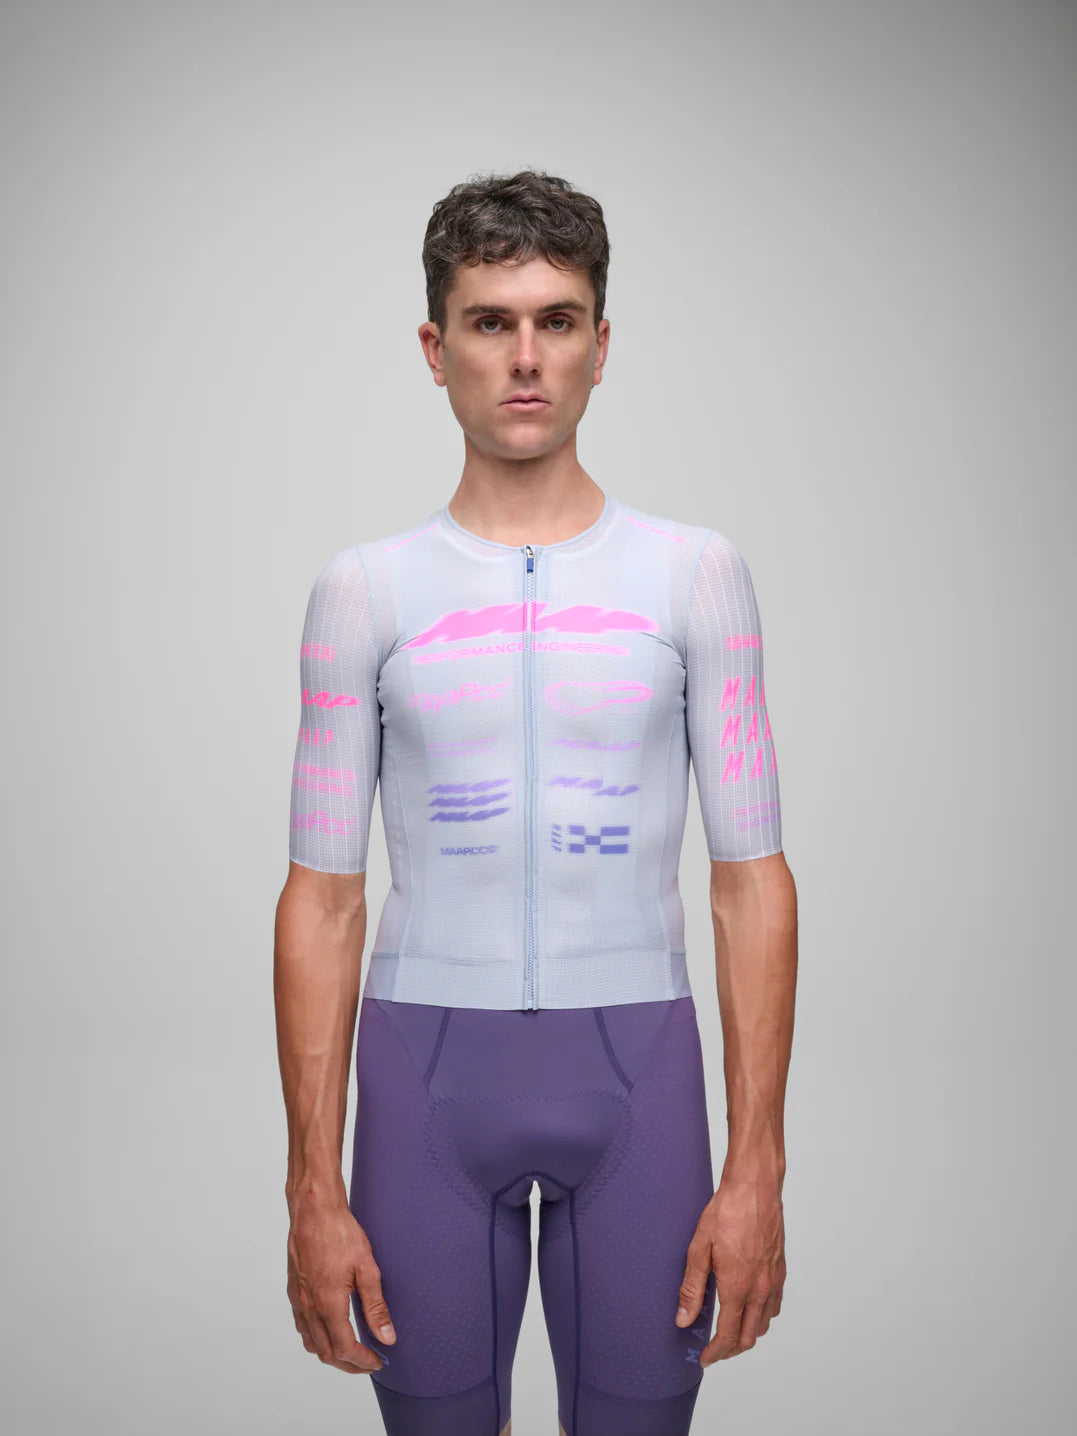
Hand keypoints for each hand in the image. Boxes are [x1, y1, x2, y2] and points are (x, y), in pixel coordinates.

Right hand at [286, 1200, 396, 1373]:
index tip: (377, 1361)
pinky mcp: (294, 1290)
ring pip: (311, 1343)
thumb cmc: (339, 1233)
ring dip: (331, 1354)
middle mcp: (309, 1307)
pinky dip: (316, 1338)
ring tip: (351, 1351)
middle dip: (348, 1364)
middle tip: (367, 1363)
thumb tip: (387, 1336)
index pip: (345, 1349)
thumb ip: (376, 1306)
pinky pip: (302, 1326)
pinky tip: (329, 1329)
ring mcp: (298, 1299)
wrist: (313, 1210)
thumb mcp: (366, 1268)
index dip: (362, 1361)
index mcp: (328, 1304)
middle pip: (326, 1353)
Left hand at [675, 1178, 784, 1365]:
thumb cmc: (727, 1212)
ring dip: (748, 1334)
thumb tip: (683, 1320)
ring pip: (765, 1323)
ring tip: (730, 1331)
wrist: (755, 1187)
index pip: (729, 1335)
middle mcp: (760, 1289)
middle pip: (750, 1337)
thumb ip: (692, 1288)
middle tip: (715, 1349)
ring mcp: (774, 1280)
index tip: (705, 1358)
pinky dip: (763, 1316)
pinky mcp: (780, 1269)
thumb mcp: (699, 1248)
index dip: (716, 1352)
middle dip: (731, 1349)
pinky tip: (750, 1307)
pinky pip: (775, 1305)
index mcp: (738, 1287)